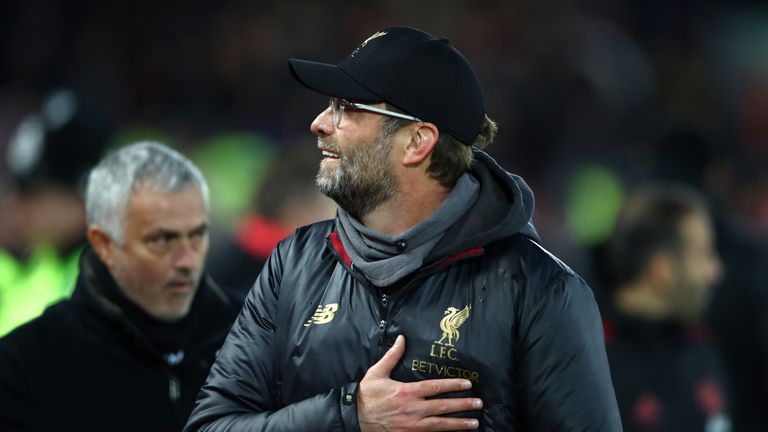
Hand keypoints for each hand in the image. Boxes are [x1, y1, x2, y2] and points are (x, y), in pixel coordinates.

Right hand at [357, 335, 482, 430]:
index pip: (435, 387)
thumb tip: (401, 338)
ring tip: (474, 423)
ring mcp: (411, 425)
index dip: (453, 385)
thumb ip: (392, 356)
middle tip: (478, 403)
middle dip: (463, 405)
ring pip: (440, 425)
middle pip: (443, 407)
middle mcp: (412, 409)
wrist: (353, 418)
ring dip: (459, 424)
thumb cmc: (366, 395)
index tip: (467, 384)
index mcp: (406, 392)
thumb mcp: (377, 373)